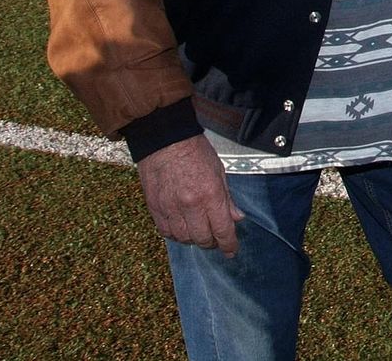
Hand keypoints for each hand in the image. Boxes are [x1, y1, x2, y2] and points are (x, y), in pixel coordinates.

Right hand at [136, 135, 243, 256]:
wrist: (165, 140)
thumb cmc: (195, 151)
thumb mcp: (219, 171)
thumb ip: (227, 198)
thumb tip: (237, 218)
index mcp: (210, 194)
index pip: (222, 230)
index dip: (228, 245)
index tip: (231, 251)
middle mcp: (190, 205)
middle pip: (202, 239)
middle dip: (212, 242)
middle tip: (215, 238)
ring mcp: (170, 208)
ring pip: (184, 239)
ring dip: (193, 239)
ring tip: (199, 231)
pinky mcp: (155, 208)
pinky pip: (166, 232)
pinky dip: (176, 234)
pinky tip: (182, 227)